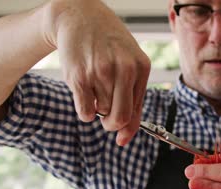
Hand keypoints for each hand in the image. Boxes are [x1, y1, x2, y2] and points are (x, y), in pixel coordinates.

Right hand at [44, 0, 150, 145]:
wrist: (79, 17)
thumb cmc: (108, 45)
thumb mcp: (129, 63)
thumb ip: (132, 98)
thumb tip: (125, 138)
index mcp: (141, 67)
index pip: (138, 110)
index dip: (129, 128)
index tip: (122, 139)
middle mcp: (124, 69)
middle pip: (121, 117)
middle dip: (113, 124)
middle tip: (107, 118)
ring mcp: (101, 72)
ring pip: (102, 113)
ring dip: (98, 108)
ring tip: (95, 86)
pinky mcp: (79, 76)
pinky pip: (85, 112)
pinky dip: (85, 111)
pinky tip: (85, 94)